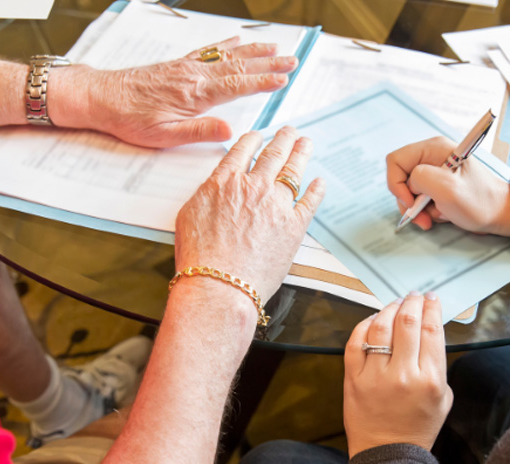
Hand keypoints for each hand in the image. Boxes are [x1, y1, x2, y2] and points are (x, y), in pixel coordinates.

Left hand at [49, 37, 297, 147]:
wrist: (101, 97)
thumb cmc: (130, 120)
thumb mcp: (164, 136)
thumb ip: (199, 131)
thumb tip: (229, 132)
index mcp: (195, 94)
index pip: (237, 85)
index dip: (263, 81)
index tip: (283, 78)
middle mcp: (194, 75)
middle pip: (239, 65)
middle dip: (268, 63)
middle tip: (292, 60)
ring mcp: (187, 67)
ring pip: (228, 55)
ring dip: (254, 51)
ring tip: (276, 47)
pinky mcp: (179, 64)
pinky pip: (209, 50)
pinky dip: (228, 44)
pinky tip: (238, 40)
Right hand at [174, 126, 324, 300]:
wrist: (219, 284)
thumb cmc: (200, 257)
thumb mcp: (189, 215)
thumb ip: (208, 195)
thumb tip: (217, 188)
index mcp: (226, 181)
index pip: (243, 150)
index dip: (253, 139)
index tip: (260, 136)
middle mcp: (254, 187)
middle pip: (273, 154)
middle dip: (283, 139)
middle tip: (289, 131)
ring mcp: (277, 205)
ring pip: (293, 171)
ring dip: (301, 153)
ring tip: (305, 144)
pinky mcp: (294, 227)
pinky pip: (310, 202)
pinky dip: (316, 190)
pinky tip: (320, 182)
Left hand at [343, 292, 452, 457]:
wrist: (388, 454)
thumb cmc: (417, 428)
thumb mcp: (443, 399)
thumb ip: (438, 366)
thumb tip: (429, 334)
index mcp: (430, 379)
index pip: (432, 331)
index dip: (432, 308)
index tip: (431, 299)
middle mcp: (403, 374)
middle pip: (407, 323)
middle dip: (412, 303)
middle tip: (414, 296)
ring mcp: (375, 375)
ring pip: (380, 327)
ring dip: (389, 309)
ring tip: (395, 304)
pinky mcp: (353, 378)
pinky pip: (355, 341)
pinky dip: (364, 325)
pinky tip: (372, 320)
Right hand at [387, 136, 509, 235]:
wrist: (499, 214)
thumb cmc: (480, 201)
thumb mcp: (448, 188)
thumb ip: (421, 178)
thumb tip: (409, 183)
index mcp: (433, 148)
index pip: (396, 160)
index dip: (397, 183)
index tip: (410, 201)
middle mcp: (431, 156)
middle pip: (400, 177)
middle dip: (407, 200)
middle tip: (421, 217)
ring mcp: (433, 171)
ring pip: (408, 191)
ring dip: (417, 209)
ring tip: (433, 217)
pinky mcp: (436, 185)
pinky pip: (418, 198)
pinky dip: (425, 211)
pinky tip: (440, 214)